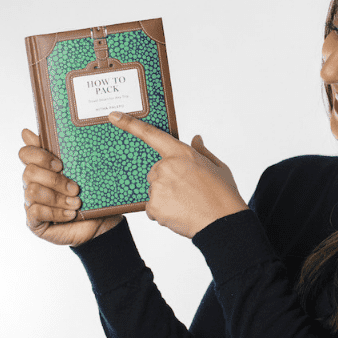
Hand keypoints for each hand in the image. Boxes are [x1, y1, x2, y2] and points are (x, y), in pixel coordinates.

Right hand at [19, 129, 122, 246]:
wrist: (101, 221)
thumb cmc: (92, 193)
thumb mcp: (83, 170)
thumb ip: (62, 151)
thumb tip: (27, 132)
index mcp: (42, 168)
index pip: (25, 153)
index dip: (40, 156)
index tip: (61, 164)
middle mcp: (32, 183)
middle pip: (29, 172)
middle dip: (55, 180)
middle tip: (76, 188)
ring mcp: (31, 202)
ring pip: (32, 192)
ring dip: (57, 197)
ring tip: (77, 203)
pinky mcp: (34, 221)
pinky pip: (36, 212)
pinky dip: (56, 212)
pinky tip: (71, 214)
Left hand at [108, 111, 247, 237]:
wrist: (222, 222)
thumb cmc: (224, 195)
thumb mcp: (218, 167)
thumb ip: (202, 152)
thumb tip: (196, 139)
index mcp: (182, 154)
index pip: (151, 135)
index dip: (130, 124)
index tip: (114, 116)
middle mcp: (166, 167)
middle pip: (156, 172)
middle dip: (168, 181)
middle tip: (187, 192)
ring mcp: (158, 186)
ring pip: (155, 191)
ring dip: (166, 198)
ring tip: (187, 204)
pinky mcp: (154, 205)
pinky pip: (152, 208)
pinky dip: (163, 212)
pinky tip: (180, 214)